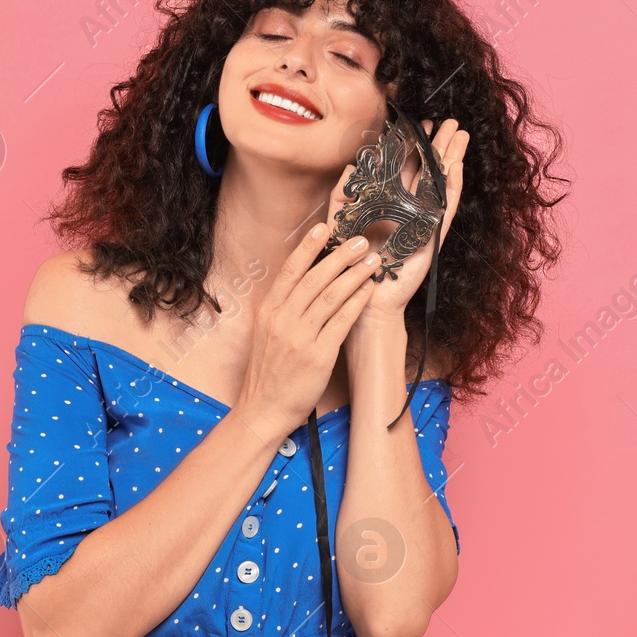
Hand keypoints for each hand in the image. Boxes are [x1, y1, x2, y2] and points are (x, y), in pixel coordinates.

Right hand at [232, 224, 380, 440]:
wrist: (263, 408)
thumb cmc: (268, 371)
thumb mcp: (266, 332)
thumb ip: (283, 308)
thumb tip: (305, 281)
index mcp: (268, 311)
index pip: (290, 271)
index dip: (308, 248)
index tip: (323, 229)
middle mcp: (282, 320)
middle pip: (314, 279)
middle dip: (340, 257)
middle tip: (361, 241)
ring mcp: (299, 338)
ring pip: (330, 297)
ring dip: (354, 276)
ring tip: (372, 261)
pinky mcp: (318, 356)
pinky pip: (341, 323)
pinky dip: (356, 303)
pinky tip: (368, 291)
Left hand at [326, 117, 467, 322]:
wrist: (364, 298)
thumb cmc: (351, 265)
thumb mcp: (340, 223)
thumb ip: (343, 194)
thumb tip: (351, 165)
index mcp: (389, 204)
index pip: (404, 168)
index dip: (412, 145)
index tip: (418, 123)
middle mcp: (409, 210)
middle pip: (427, 170)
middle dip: (438, 145)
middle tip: (448, 121)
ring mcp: (423, 222)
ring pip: (440, 183)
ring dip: (451, 158)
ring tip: (460, 134)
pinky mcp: (431, 237)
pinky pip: (445, 208)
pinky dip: (452, 187)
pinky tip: (456, 167)